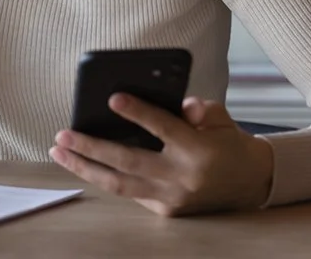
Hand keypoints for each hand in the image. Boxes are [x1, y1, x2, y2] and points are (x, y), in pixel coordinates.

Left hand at [49, 95, 274, 216]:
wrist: (250, 182)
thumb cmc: (227, 141)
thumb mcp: (219, 117)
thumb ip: (196, 108)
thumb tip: (172, 103)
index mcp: (197, 149)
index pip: (162, 128)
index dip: (137, 113)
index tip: (112, 99)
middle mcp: (181, 177)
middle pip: (128, 162)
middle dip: (91, 148)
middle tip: (63, 134)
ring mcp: (172, 198)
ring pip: (119, 185)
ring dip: (85, 168)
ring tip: (60, 152)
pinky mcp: (166, 211)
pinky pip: (130, 193)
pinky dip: (105, 178)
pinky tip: (83, 164)